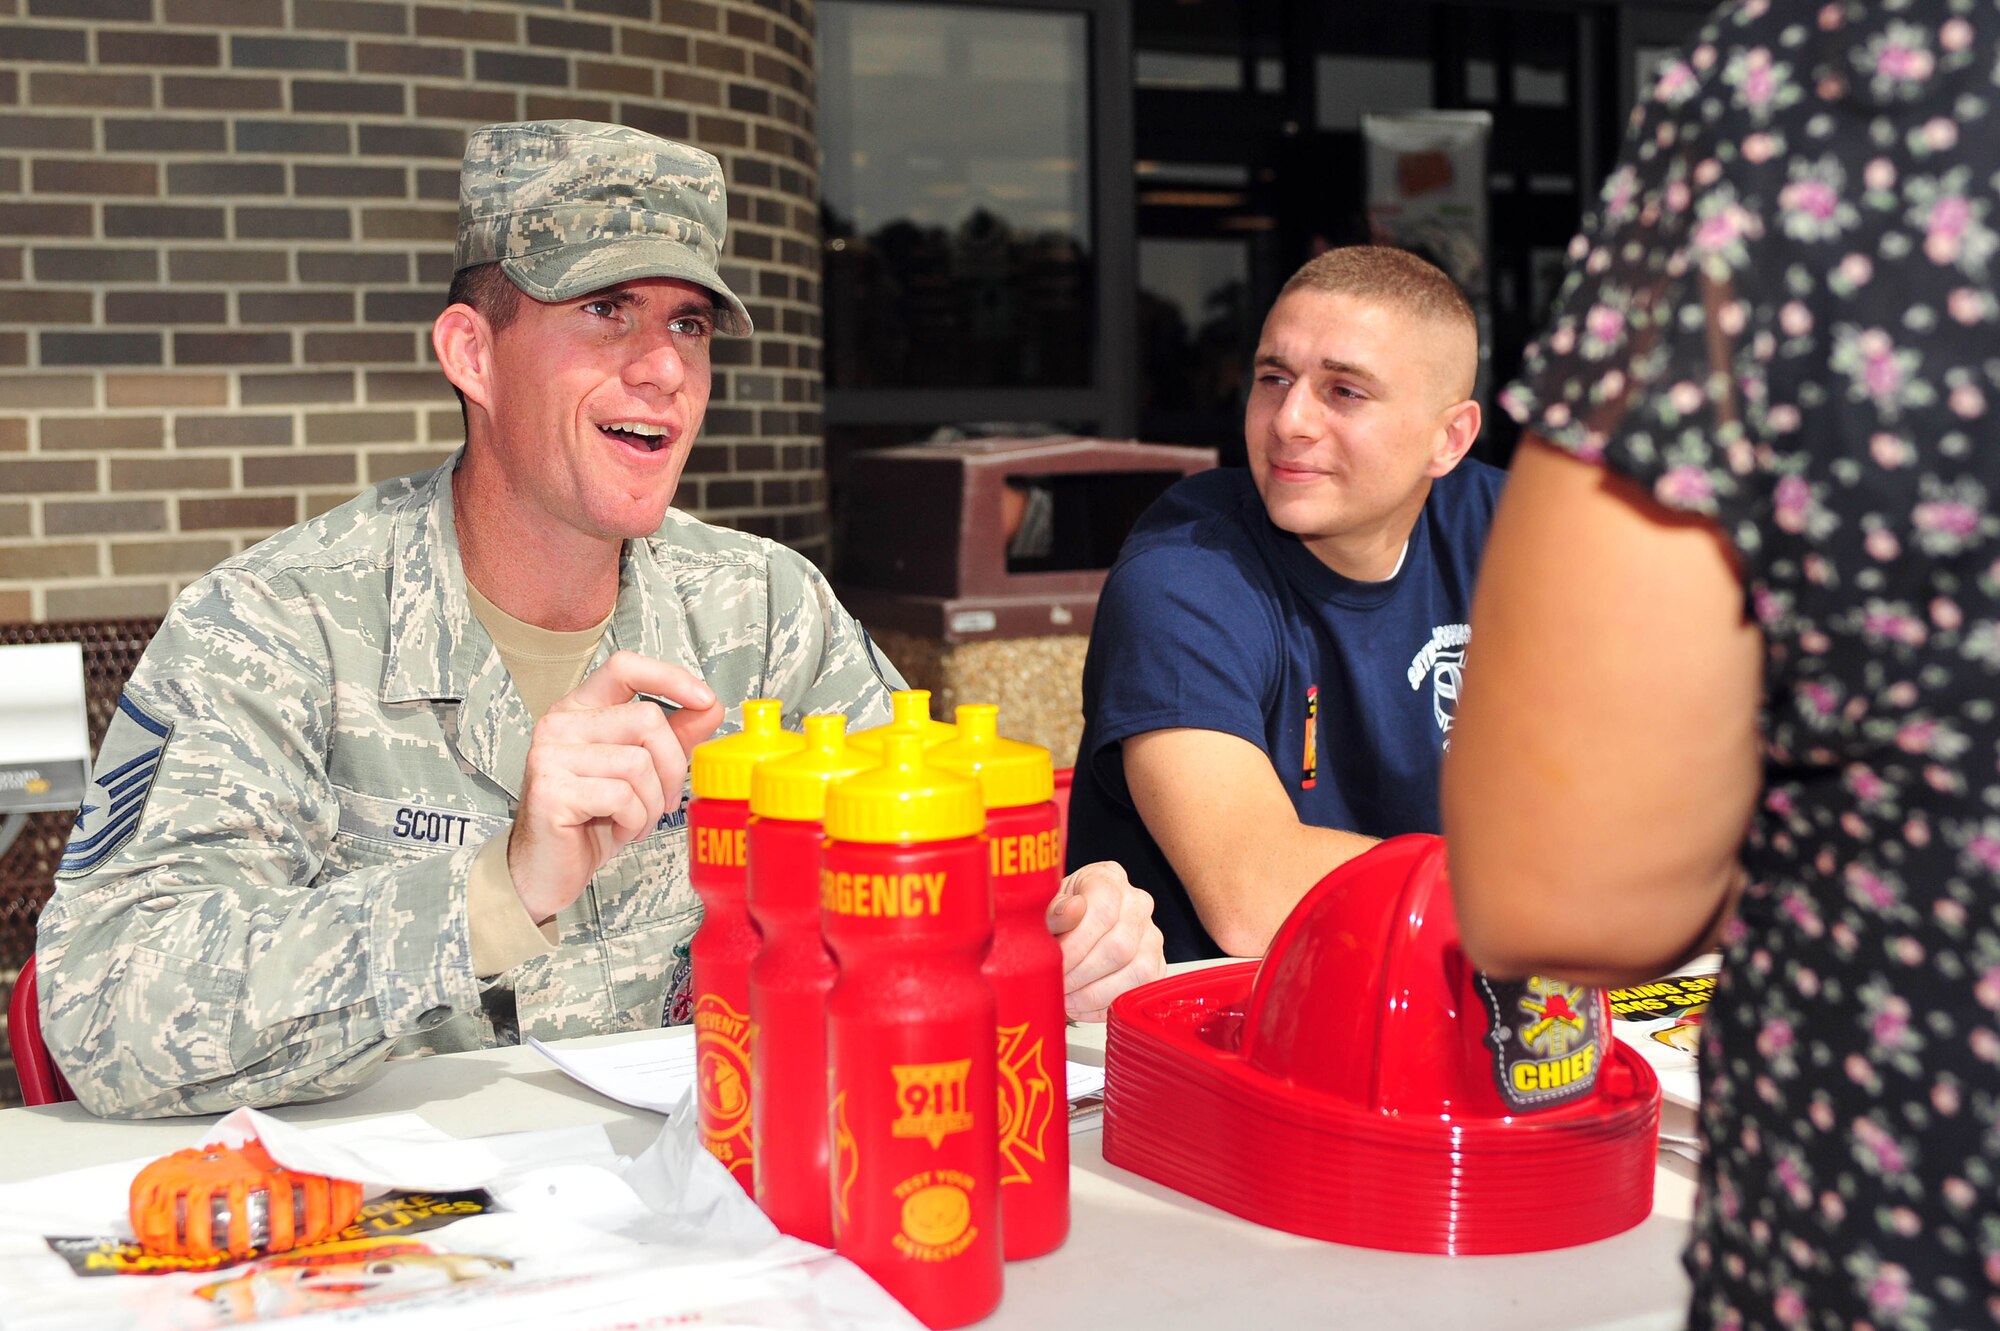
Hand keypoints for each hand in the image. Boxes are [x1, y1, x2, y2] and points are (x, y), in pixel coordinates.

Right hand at [509, 651, 724, 920]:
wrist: (545, 870)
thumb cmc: (589, 820)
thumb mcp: (640, 774)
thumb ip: (673, 737)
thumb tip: (710, 706)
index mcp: (580, 710)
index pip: (625, 668)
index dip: (670, 678)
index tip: (705, 700)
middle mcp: (560, 724)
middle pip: (647, 720)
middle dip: (672, 767)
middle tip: (663, 800)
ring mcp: (551, 755)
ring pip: (638, 763)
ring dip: (651, 803)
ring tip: (635, 819)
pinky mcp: (551, 791)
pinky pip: (621, 797)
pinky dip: (634, 821)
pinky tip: (619, 829)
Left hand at [1047, 860, 1164, 1021]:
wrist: (1069, 926)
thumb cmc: (1057, 915)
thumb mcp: (1045, 906)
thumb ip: (1054, 910)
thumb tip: (1072, 911)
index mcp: (1108, 878)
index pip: (1103, 911)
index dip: (1077, 945)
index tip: (1055, 964)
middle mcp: (1137, 903)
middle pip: (1120, 946)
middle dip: (1082, 974)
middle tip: (1058, 986)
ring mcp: (1151, 935)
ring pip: (1137, 972)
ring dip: (1095, 994)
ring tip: (1068, 999)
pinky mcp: (1156, 965)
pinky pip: (1141, 990)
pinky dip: (1108, 1004)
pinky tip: (1083, 1004)